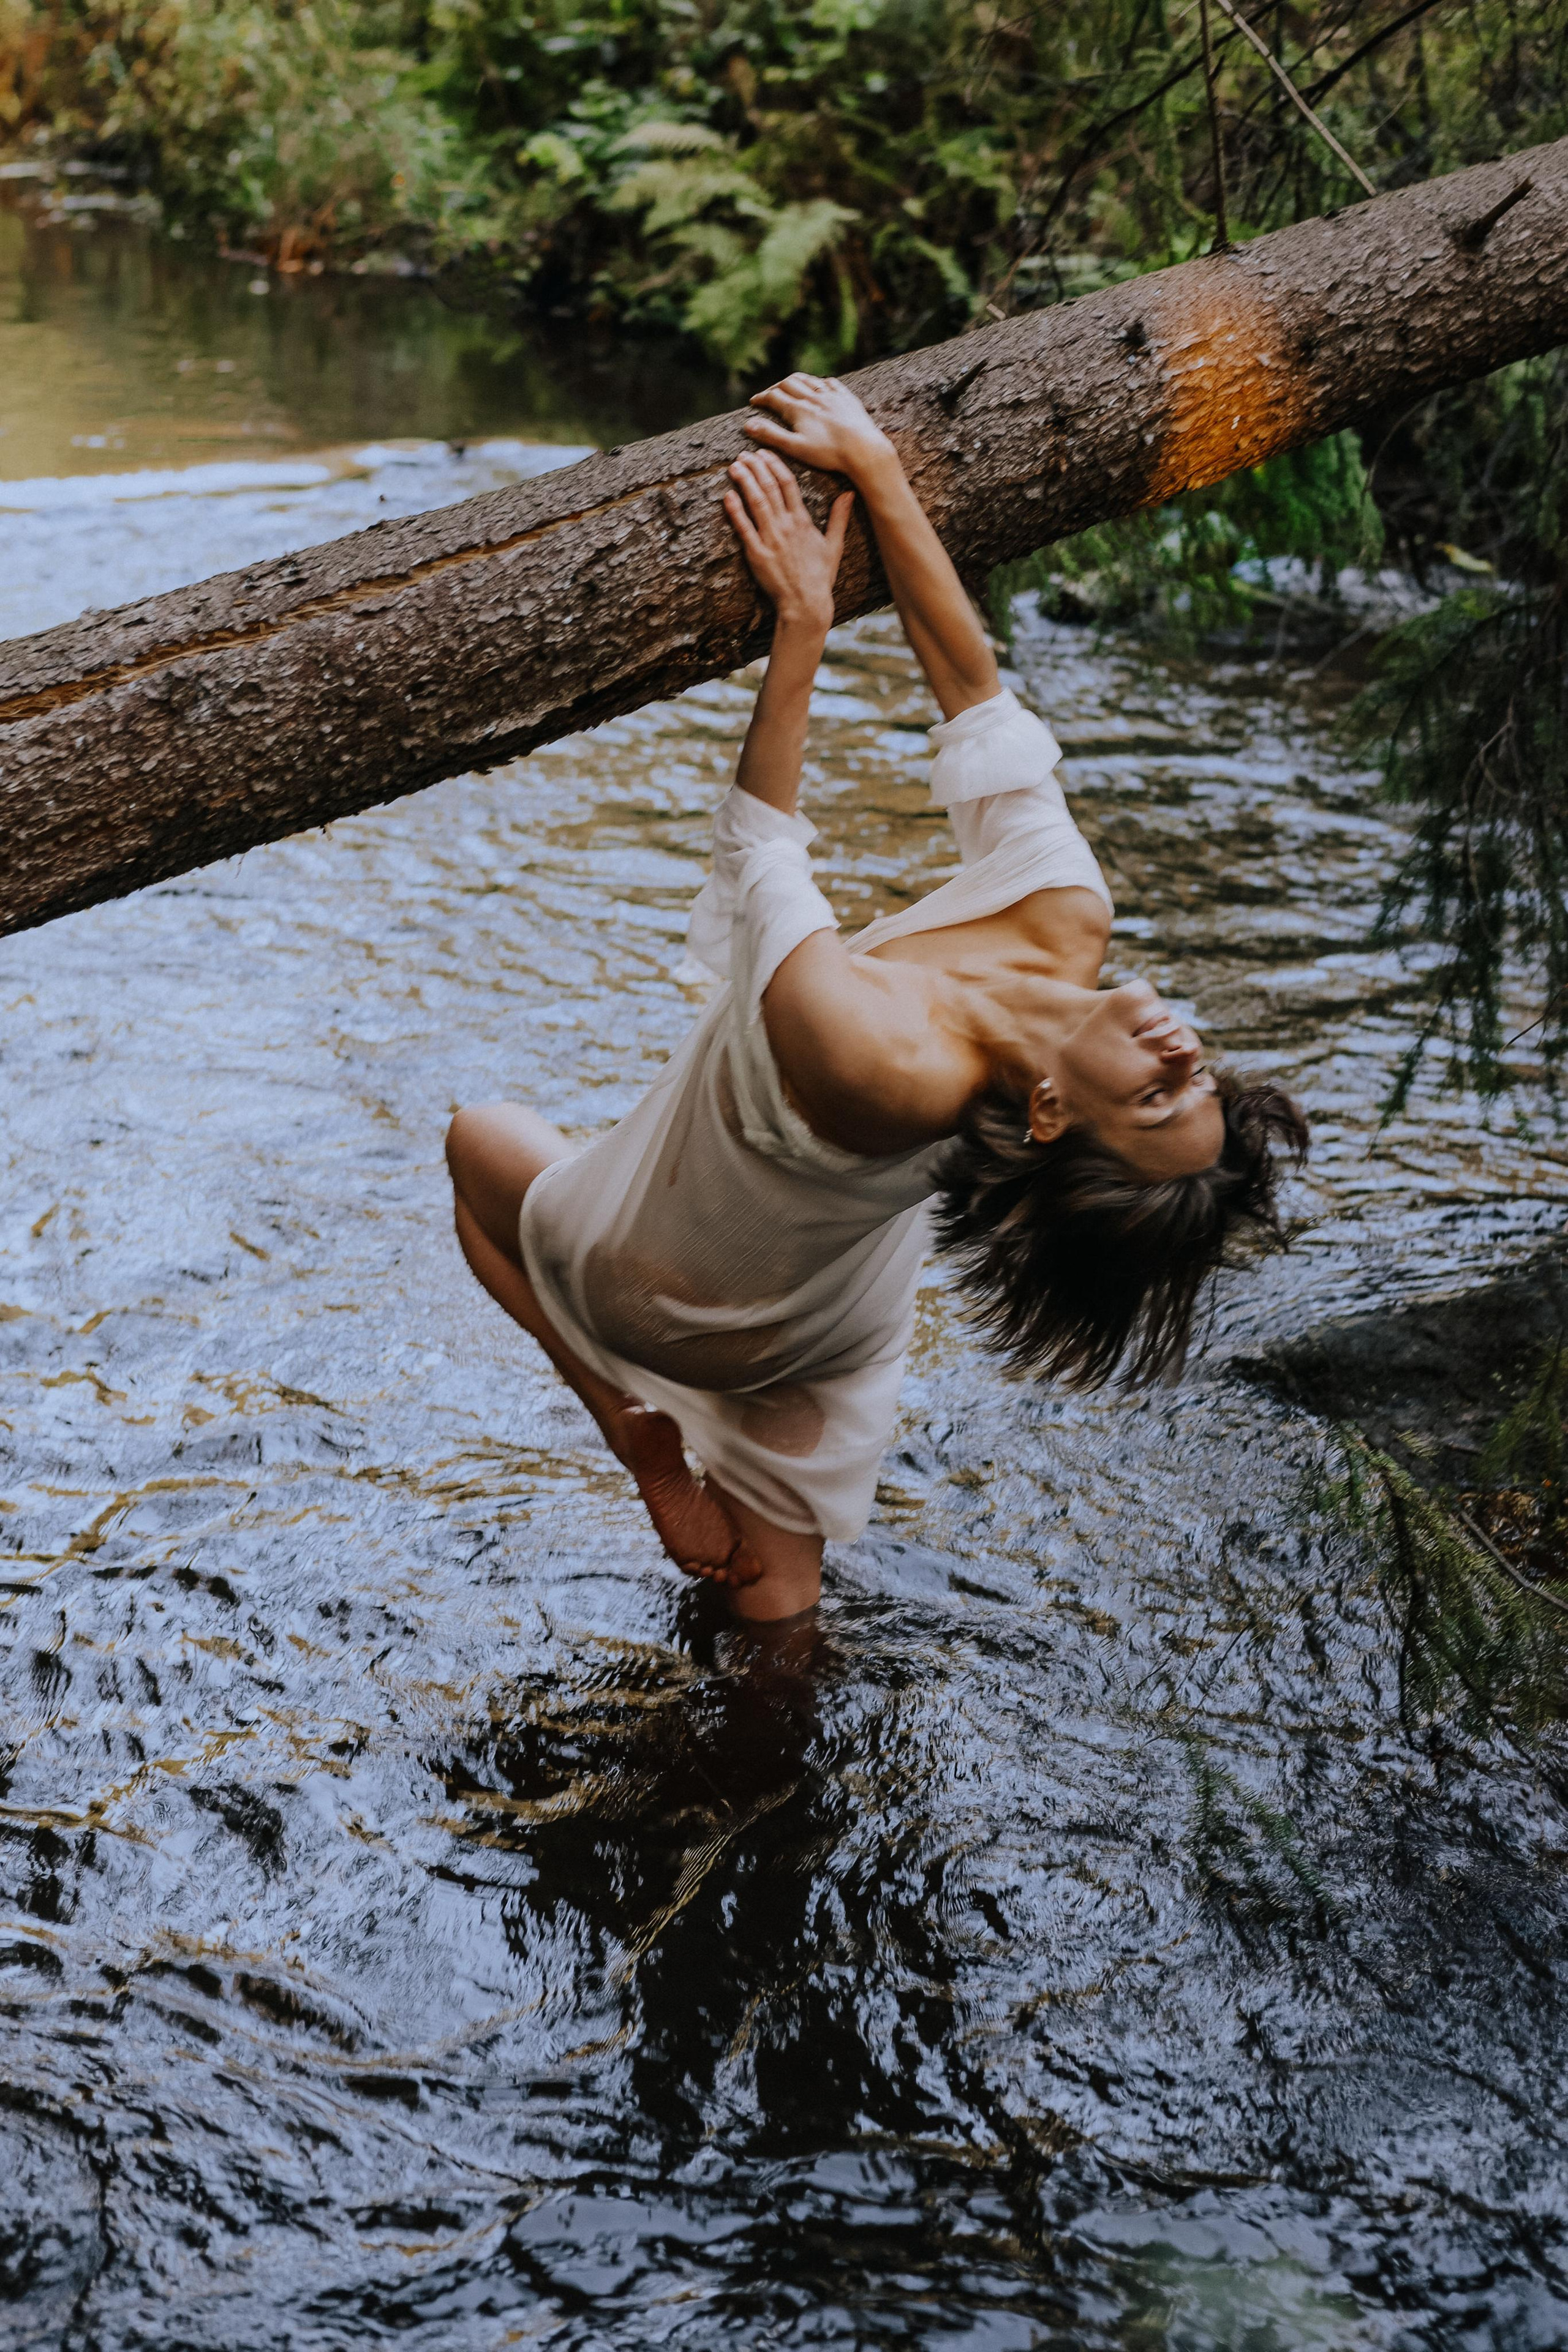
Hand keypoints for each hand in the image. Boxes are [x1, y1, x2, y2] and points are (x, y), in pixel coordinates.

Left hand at [723, 450, 853, 633]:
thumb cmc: (819, 577)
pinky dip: (735, 510)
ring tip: (734, 466)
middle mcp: (786, 526)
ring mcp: (771, 539)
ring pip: (756, 502)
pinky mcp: (757, 554)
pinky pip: (744, 528)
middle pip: (769, 487)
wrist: (806, 604)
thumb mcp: (834, 545)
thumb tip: (849, 493)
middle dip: (756, 467)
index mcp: (803, 521)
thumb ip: (839, 517)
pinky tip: (728, 495)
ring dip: (745, 481)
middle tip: (744, 454)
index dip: (775, 465)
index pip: (788, 483)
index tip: (764, 454)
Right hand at [743, 373, 898, 488]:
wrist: (863, 449)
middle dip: (775, 387)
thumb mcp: (795, 448)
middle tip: (769, 394)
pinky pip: (830, 382)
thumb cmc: (829, 453)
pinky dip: (819, 382)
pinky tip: (819, 386)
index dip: (761, 398)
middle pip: (789, 384)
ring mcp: (831, 395)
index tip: (753, 402)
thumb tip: (748, 425)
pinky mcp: (846, 398)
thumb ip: (771, 435)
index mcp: (798, 409)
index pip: (774, 397)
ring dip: (795, 380)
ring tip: (788, 384)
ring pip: (808, 380)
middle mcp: (813, 397)